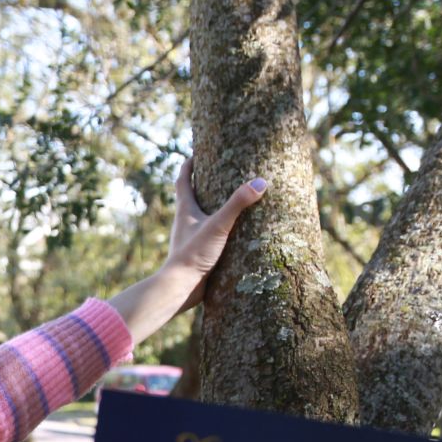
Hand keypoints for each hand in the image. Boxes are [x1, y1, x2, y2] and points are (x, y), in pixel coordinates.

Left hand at [166, 158, 266, 309]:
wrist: (180, 287)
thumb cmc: (194, 253)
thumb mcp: (219, 225)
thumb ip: (238, 204)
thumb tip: (261, 182)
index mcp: (185, 210)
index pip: (183, 180)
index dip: (189, 165)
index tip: (195, 153)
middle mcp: (184, 222)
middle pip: (190, 197)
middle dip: (202, 184)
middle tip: (217, 173)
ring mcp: (189, 238)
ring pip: (199, 217)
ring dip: (210, 208)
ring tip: (229, 202)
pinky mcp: (196, 253)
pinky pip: (207, 235)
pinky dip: (217, 229)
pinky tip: (231, 234)